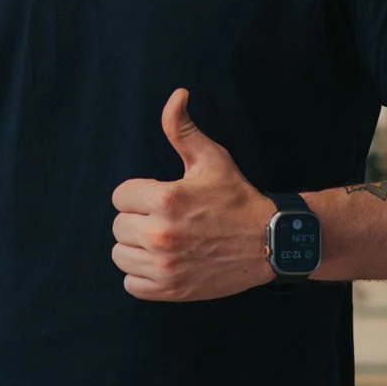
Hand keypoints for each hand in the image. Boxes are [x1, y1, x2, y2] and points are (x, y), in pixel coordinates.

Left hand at [111, 88, 276, 301]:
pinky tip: (162, 261)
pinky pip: (131, 284)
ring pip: (121, 255)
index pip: (120, 196)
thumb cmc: (236, 197)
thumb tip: (177, 94)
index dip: (137, 194)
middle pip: (118, 226)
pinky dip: (141, 275)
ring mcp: (165, 267)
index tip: (158, 196)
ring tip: (162, 239)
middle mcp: (161, 235)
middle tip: (163, 217)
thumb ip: (182, 128)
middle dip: (137, 218)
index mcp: (166, 199)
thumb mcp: (211, 158)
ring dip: (136, 247)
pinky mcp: (171, 290)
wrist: (268, 242)